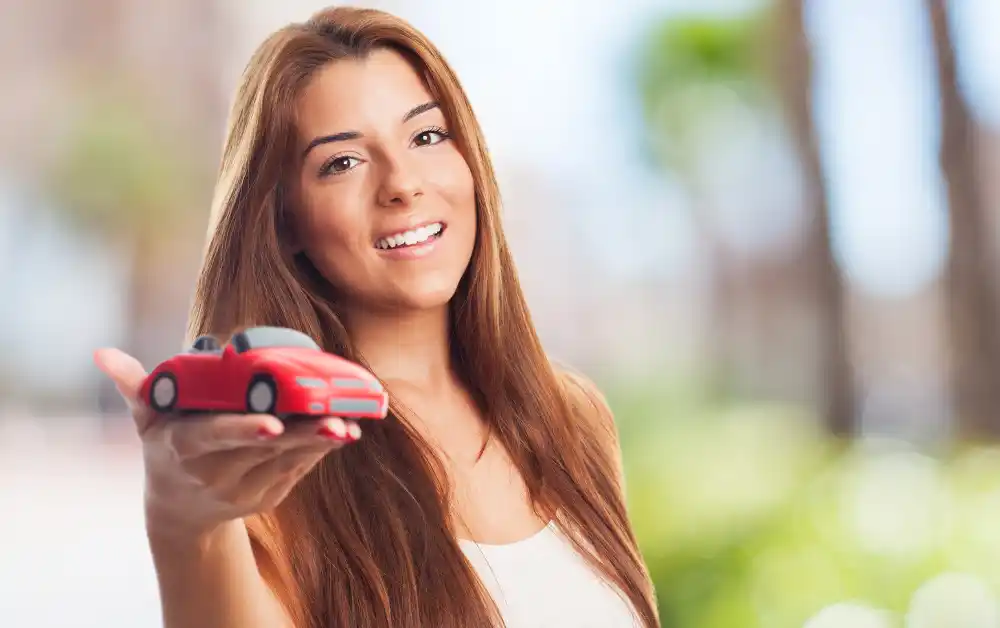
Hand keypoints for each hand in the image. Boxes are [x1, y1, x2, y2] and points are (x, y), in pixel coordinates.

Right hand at [94, 348, 360, 538]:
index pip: (214, 437)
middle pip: (262, 450)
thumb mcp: (147, 418)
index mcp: (183, 447)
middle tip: (334, 420)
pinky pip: (297, 471)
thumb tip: (103, 354)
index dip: (242, 430)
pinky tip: (343, 431)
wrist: (179, 507)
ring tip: (348, 422)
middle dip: (300, 434)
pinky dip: (320, 451)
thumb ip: (136, 385)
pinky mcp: (266, 498)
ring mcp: (241, 491)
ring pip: (286, 462)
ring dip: (319, 441)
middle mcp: (212, 473)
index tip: (272, 424)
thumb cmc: (166, 445)